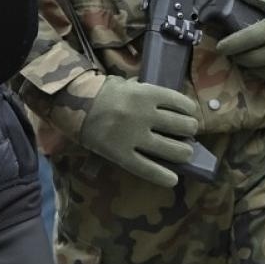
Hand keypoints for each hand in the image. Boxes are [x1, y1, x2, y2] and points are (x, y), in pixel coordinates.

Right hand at [79, 75, 199, 187]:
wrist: (75, 105)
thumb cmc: (103, 93)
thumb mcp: (128, 85)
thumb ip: (149, 94)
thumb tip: (174, 108)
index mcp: (146, 94)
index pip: (182, 104)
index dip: (190, 111)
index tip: (189, 115)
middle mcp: (145, 116)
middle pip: (183, 127)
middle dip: (189, 130)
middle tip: (186, 134)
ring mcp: (134, 137)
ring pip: (174, 150)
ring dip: (184, 152)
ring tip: (182, 152)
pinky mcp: (123, 155)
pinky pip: (149, 170)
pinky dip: (164, 176)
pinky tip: (172, 178)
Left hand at [213, 0, 264, 85]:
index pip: (241, 42)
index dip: (226, 46)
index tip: (220, 46)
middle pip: (247, 59)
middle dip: (236, 56)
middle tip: (233, 51)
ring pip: (258, 72)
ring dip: (249, 66)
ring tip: (246, 57)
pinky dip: (264, 74)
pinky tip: (263, 65)